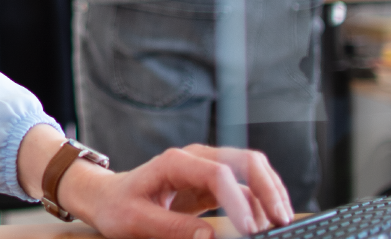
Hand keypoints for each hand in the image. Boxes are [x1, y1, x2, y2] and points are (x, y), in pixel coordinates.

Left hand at [61, 145, 295, 238]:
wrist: (108, 196)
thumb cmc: (117, 206)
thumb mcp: (136, 221)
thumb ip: (171, 228)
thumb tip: (209, 238)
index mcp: (175, 163)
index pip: (219, 175)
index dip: (238, 202)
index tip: (250, 231)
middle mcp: (196, 159)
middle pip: (247, 161)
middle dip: (269, 189)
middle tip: (282, 221)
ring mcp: (207, 168)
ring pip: (252, 171)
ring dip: (271, 195)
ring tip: (282, 225)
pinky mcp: (213, 183)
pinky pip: (245, 187)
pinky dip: (261, 203)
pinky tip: (266, 224)